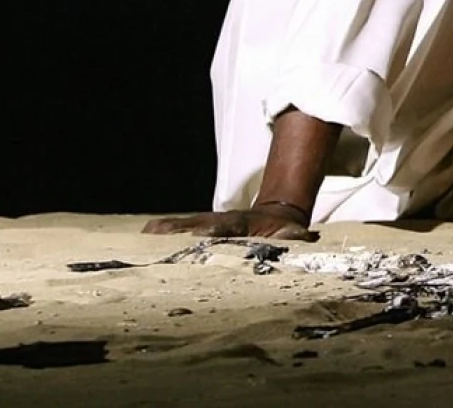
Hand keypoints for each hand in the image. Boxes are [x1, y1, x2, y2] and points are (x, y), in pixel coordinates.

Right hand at [143, 204, 313, 241]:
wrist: (277, 214)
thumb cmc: (283, 230)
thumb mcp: (293, 233)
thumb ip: (297, 237)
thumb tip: (307, 237)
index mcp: (243, 223)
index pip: (228, 226)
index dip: (216, 229)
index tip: (201, 233)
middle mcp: (223, 220)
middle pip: (199, 222)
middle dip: (181, 229)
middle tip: (158, 234)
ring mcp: (211, 221)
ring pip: (186, 224)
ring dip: (167, 229)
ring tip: (146, 234)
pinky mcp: (201, 226)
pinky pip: (180, 228)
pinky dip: (163, 230)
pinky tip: (145, 235)